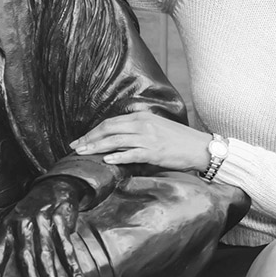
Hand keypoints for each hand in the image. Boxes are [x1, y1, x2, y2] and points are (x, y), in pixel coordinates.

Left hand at [0, 177, 86, 276]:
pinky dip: (72, 263)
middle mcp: (23, 223)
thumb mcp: (14, 223)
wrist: (53, 187)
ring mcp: (41, 220)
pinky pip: (66, 244)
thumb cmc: (30, 214)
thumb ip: (7, 245)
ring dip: (52, 276)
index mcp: (8, 226)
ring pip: (46, 252)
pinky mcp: (59, 218)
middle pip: (26, 255)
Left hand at [71, 112, 210, 172]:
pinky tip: (106, 159)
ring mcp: (148, 138)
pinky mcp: (154, 152)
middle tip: (75, 148)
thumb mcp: (155, 126)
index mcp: (141, 117)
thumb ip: (137, 128)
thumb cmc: (177, 139)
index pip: (110, 122)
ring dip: (97, 147)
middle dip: (90, 138)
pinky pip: (132, 153)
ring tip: (84, 153)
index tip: (81, 140)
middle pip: (109, 129)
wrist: (199, 147)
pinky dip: (118, 156)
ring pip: (116, 141)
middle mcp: (142, 125)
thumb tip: (117, 136)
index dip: (93, 131)